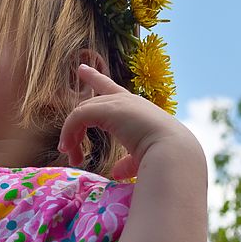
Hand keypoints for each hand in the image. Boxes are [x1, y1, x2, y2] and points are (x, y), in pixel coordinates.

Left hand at [57, 64, 202, 179]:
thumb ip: (128, 162)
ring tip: (70, 156)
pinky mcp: (107, 108)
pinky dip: (70, 132)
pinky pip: (78, 116)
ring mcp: (117, 102)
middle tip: (65, 147)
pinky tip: (68, 149)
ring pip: (82, 112)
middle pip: (90, 102)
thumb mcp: (142, 158)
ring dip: (72, 135)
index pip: (111, 89)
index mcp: (137, 109)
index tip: (81, 68)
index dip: (95, 79)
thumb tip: (117, 173)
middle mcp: (127, 101)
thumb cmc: (164, 159)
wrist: (175, 154)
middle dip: (74, 123)